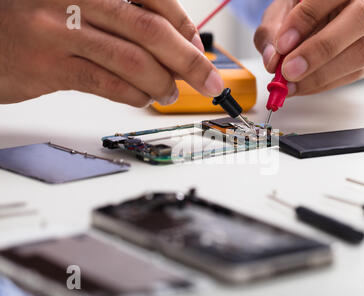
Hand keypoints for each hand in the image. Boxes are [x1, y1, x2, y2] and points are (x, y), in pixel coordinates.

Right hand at [0, 0, 223, 106]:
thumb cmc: (35, 19)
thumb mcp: (78, 3)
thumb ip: (122, 18)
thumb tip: (175, 44)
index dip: (184, 26)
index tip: (199, 48)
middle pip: (150, 31)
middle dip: (188, 61)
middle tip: (208, 80)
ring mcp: (58, 31)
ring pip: (131, 60)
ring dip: (161, 82)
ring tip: (170, 92)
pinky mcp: (47, 66)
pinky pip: (106, 84)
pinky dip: (133, 95)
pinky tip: (142, 98)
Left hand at [254, 0, 363, 95]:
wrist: (337, 11)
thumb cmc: (308, 9)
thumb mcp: (284, 11)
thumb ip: (273, 31)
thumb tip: (272, 60)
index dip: (305, 19)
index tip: (282, 44)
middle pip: (359, 19)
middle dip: (319, 51)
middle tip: (289, 70)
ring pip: (363, 51)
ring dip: (322, 74)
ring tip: (291, 85)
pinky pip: (359, 71)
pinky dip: (326, 83)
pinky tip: (305, 86)